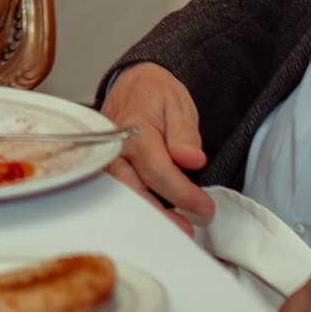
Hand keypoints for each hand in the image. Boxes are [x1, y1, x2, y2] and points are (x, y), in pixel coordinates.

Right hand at [102, 62, 214, 230]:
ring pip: (121, 195)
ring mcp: (106, 159)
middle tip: (188, 229)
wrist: (133, 82)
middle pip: (134, 190)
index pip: (159, 172)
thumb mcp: (178, 104)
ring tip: (174, 228)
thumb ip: (185, 133)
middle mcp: (114, 148)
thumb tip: (192, 160)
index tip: (206, 206)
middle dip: (161, 215)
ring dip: (147, 214)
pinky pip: (116, 190)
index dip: (184, 194)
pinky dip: (135, 205)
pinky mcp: (104, 166)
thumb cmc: (156, 93)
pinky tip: (154, 215)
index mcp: (134, 131)